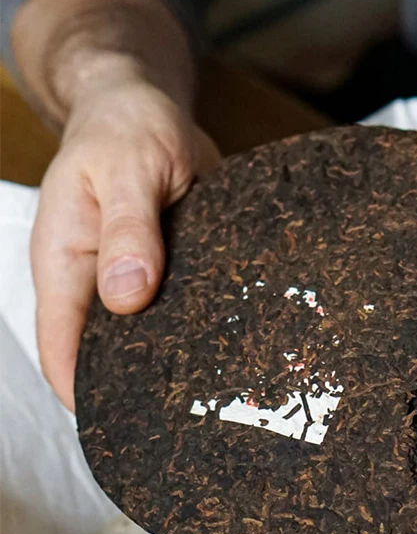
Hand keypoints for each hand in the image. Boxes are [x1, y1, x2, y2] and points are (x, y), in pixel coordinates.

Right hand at [31, 74, 218, 410]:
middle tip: (188, 421)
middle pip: (106, 351)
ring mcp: (133, 277)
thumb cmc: (125, 129)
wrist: (145, 106)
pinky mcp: (170, 269)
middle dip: (137, 385)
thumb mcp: (127, 170)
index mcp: (66, 262)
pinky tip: (239, 345)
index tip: (121, 428)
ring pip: (149, 333)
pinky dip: (204, 323)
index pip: (61, 346)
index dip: (83, 393)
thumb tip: (127, 295)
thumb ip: (128, 230)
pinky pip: (183, 306)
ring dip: (178, 356)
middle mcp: (96, 279)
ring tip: (221, 396)